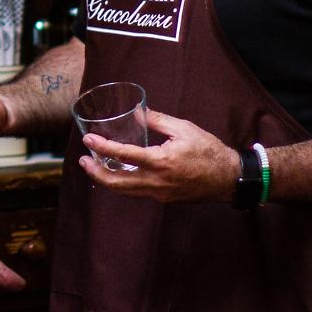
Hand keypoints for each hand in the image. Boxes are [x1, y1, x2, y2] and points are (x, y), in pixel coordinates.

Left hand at [79, 109, 239, 203]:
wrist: (229, 178)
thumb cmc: (209, 150)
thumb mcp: (184, 128)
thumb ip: (157, 120)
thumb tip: (135, 112)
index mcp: (161, 162)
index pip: (124, 155)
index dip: (103, 147)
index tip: (88, 140)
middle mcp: (157, 182)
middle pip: (117, 182)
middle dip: (96, 173)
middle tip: (82, 161)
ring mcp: (160, 194)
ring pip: (125, 191)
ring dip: (106, 180)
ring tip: (93, 167)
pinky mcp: (164, 199)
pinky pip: (138, 192)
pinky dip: (123, 184)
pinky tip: (117, 173)